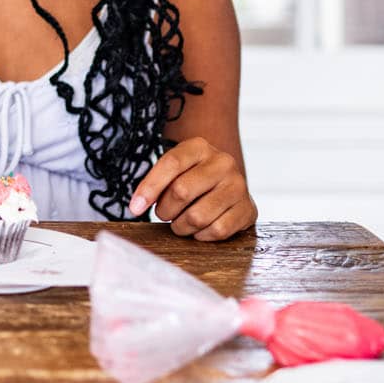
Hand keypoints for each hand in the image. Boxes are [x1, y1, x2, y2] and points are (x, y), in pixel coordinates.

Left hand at [131, 136, 256, 240]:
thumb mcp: (174, 168)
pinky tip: (198, 230)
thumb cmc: (192, 175)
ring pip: (198, 216)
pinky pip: (217, 231)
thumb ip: (156, 181)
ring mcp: (239, 186)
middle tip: (163, 214)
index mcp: (199, 147)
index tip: (135, 208)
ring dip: (181, 226)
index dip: (149, 188)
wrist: (227, 182)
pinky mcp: (248, 210)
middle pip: (181, 191)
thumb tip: (137, 206)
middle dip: (165, 210)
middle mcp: (223, 163)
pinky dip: (201, 235)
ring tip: (179, 222)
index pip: (170, 164)